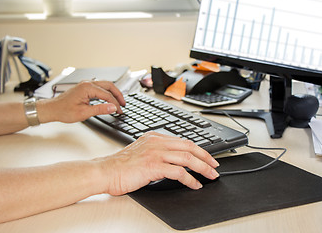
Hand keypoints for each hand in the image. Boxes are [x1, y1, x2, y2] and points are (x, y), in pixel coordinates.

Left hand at [37, 81, 125, 123]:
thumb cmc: (64, 111)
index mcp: (87, 88)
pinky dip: (106, 92)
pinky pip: (99, 87)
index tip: (119, 111)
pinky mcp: (84, 87)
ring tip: (118, 101)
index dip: (115, 104)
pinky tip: (109, 98)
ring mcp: (86, 84)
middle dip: (118, 95)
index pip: (107, 95)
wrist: (52, 109)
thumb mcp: (84, 113)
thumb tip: (113, 107)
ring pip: (105, 85)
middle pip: (109, 85)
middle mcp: (87, 83)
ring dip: (113, 92)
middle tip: (123, 104)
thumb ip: (100, 109)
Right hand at [95, 131, 219, 194]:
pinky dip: (190, 179)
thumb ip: (158, 152)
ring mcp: (155, 153)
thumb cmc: (122, 165)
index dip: (199, 150)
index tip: (208, 158)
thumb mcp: (142, 152)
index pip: (183, 141)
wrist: (106, 171)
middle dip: (206, 157)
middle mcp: (157, 142)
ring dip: (202, 168)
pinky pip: (178, 172)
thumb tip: (176, 160)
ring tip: (210, 176)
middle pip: (189, 147)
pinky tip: (194, 185)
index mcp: (155, 137)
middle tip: (215, 166)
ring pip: (187, 158)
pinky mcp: (153, 166)